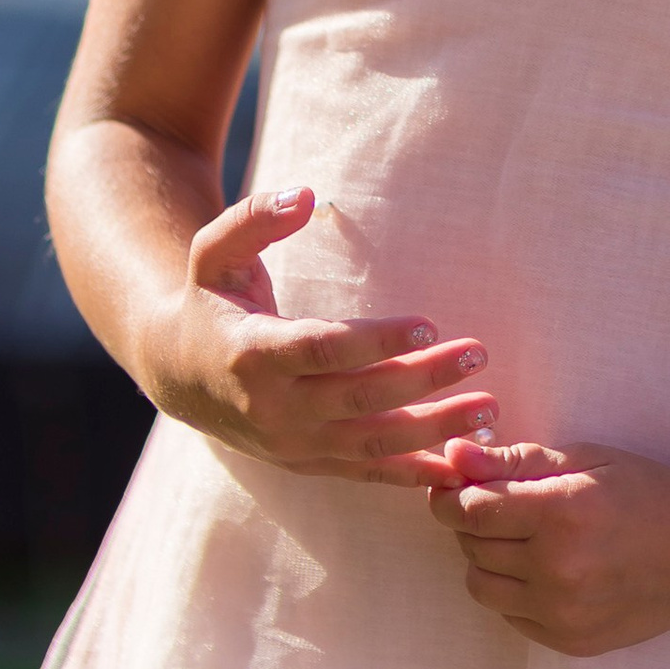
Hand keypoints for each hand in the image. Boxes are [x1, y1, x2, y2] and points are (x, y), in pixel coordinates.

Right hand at [143, 186, 498, 483]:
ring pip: (373, 444)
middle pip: (360, 399)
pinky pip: (368, 474)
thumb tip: (305, 193)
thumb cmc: (210, 299)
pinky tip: (462, 464)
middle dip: (424, 381)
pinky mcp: (309, 464)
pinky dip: (414, 474)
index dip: (376, 341)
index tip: (428, 324)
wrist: (179, 374)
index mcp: (252, 353)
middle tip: (478, 354)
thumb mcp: (215, 252)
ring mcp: (292, 445)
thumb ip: (255, 218)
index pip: (323, 350)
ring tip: (490, 411)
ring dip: (435, 431)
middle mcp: (273, 409)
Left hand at [427, 438, 669, 654]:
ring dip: (487, 559)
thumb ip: (517, 461)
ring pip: (482, 587)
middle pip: (472, 547)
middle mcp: (558, 570)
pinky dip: (514, 591)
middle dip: (471, 522)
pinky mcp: (569, 642)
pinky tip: (545, 569)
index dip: (450, 496)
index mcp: (562, 514)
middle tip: (497, 504)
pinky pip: (511, 616)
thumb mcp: (587, 460)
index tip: (451, 486)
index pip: (472, 510)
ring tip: (520, 538)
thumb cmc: (646, 492)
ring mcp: (563, 613)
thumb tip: (453, 456)